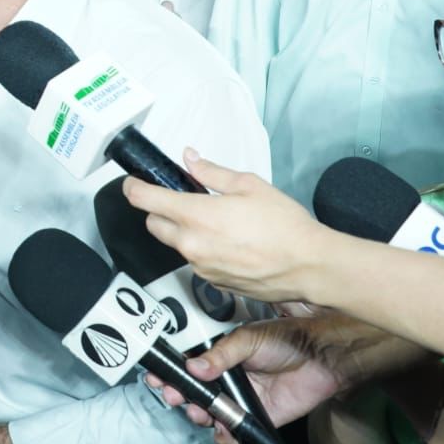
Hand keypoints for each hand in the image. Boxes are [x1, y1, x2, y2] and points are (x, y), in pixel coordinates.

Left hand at [122, 149, 331, 301]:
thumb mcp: (248, 185)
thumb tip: (190, 159)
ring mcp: (201, 268)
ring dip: (184, 233)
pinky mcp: (214, 284)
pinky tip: (229, 244)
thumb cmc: (284, 224)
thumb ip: (212, 173)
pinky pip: (196, 262)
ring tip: (217, 223)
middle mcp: (191, 245)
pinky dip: (203, 251)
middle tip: (184, 201)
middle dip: (161, 212)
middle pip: (155, 225)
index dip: (133, 188)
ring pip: (176, 245)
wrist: (310, 266)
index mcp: (195, 216)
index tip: (132, 183)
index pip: (145, 201)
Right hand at [144, 316, 358, 443]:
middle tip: (175, 395)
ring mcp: (238, 400)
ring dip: (198, 416)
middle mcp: (224, 379)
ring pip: (208, 414)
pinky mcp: (255, 418)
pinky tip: (224, 431)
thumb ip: (221, 355)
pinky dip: (225, 436)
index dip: (169, 373)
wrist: (321, 358)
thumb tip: (194, 367)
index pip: (186, 366)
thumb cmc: (286, 339)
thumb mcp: (249, 339)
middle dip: (178, 396)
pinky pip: (233, 432)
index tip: (158, 377)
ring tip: (201, 412)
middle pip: (191, 393)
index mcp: (218, 356)